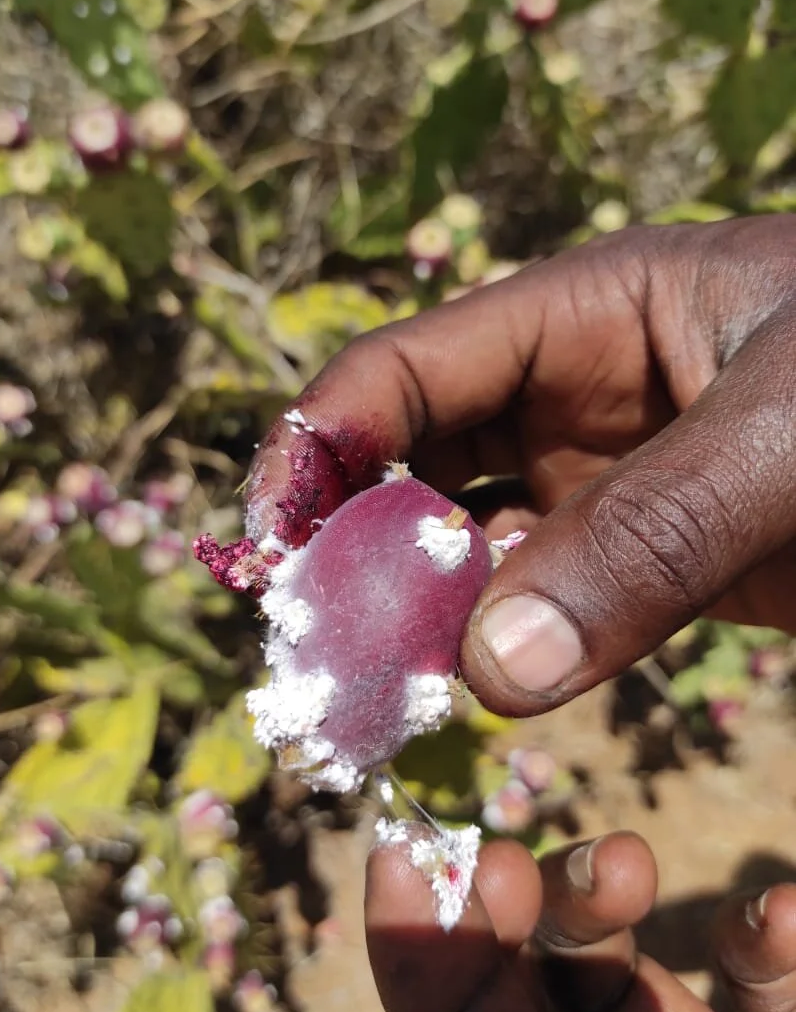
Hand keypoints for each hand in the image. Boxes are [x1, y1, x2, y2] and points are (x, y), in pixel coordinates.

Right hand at [245, 216, 795, 716]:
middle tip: (310, 648)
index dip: (316, 451)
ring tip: (374, 693)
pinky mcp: (646, 562)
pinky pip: (540, 604)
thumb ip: (650, 537)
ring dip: (415, 612)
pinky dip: (496, 650)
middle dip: (350, 547)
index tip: (268, 553)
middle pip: (412, 465)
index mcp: (581, 313)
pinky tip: (467, 698)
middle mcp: (570, 396)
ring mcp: (605, 485)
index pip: (401, 373)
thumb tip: (489, 672)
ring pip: (468, 546)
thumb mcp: (790, 431)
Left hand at [367, 829, 795, 1011]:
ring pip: (626, 957)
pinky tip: (785, 921)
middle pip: (535, 972)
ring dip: (604, 891)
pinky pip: (768, 989)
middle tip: (513, 869)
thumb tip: (399, 885)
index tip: (398, 856)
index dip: (418, 947)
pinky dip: (772, 940)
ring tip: (624, 865)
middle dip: (522, 905)